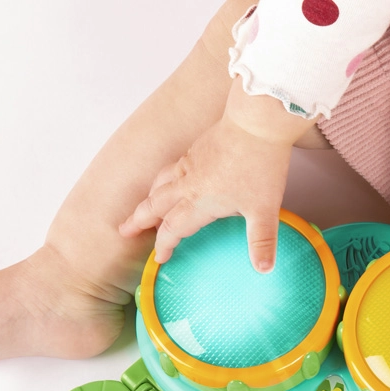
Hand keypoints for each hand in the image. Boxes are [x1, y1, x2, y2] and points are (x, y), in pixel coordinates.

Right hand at [119, 77, 316, 269]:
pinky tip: (169, 181)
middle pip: (155, 204)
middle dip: (138, 220)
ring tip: (142, 209)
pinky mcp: (197, 148)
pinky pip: (171, 168)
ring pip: (160, 183)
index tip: (159, 257)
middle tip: (124, 230)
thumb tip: (264, 270)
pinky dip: (162, 179)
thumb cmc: (260, 164)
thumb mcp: (265, 210)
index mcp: (200, 200)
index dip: (164, 244)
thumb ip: (262, 242)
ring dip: (148, 199)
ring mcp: (191, 163)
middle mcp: (189, 182)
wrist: (257, 121)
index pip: (174, 227)